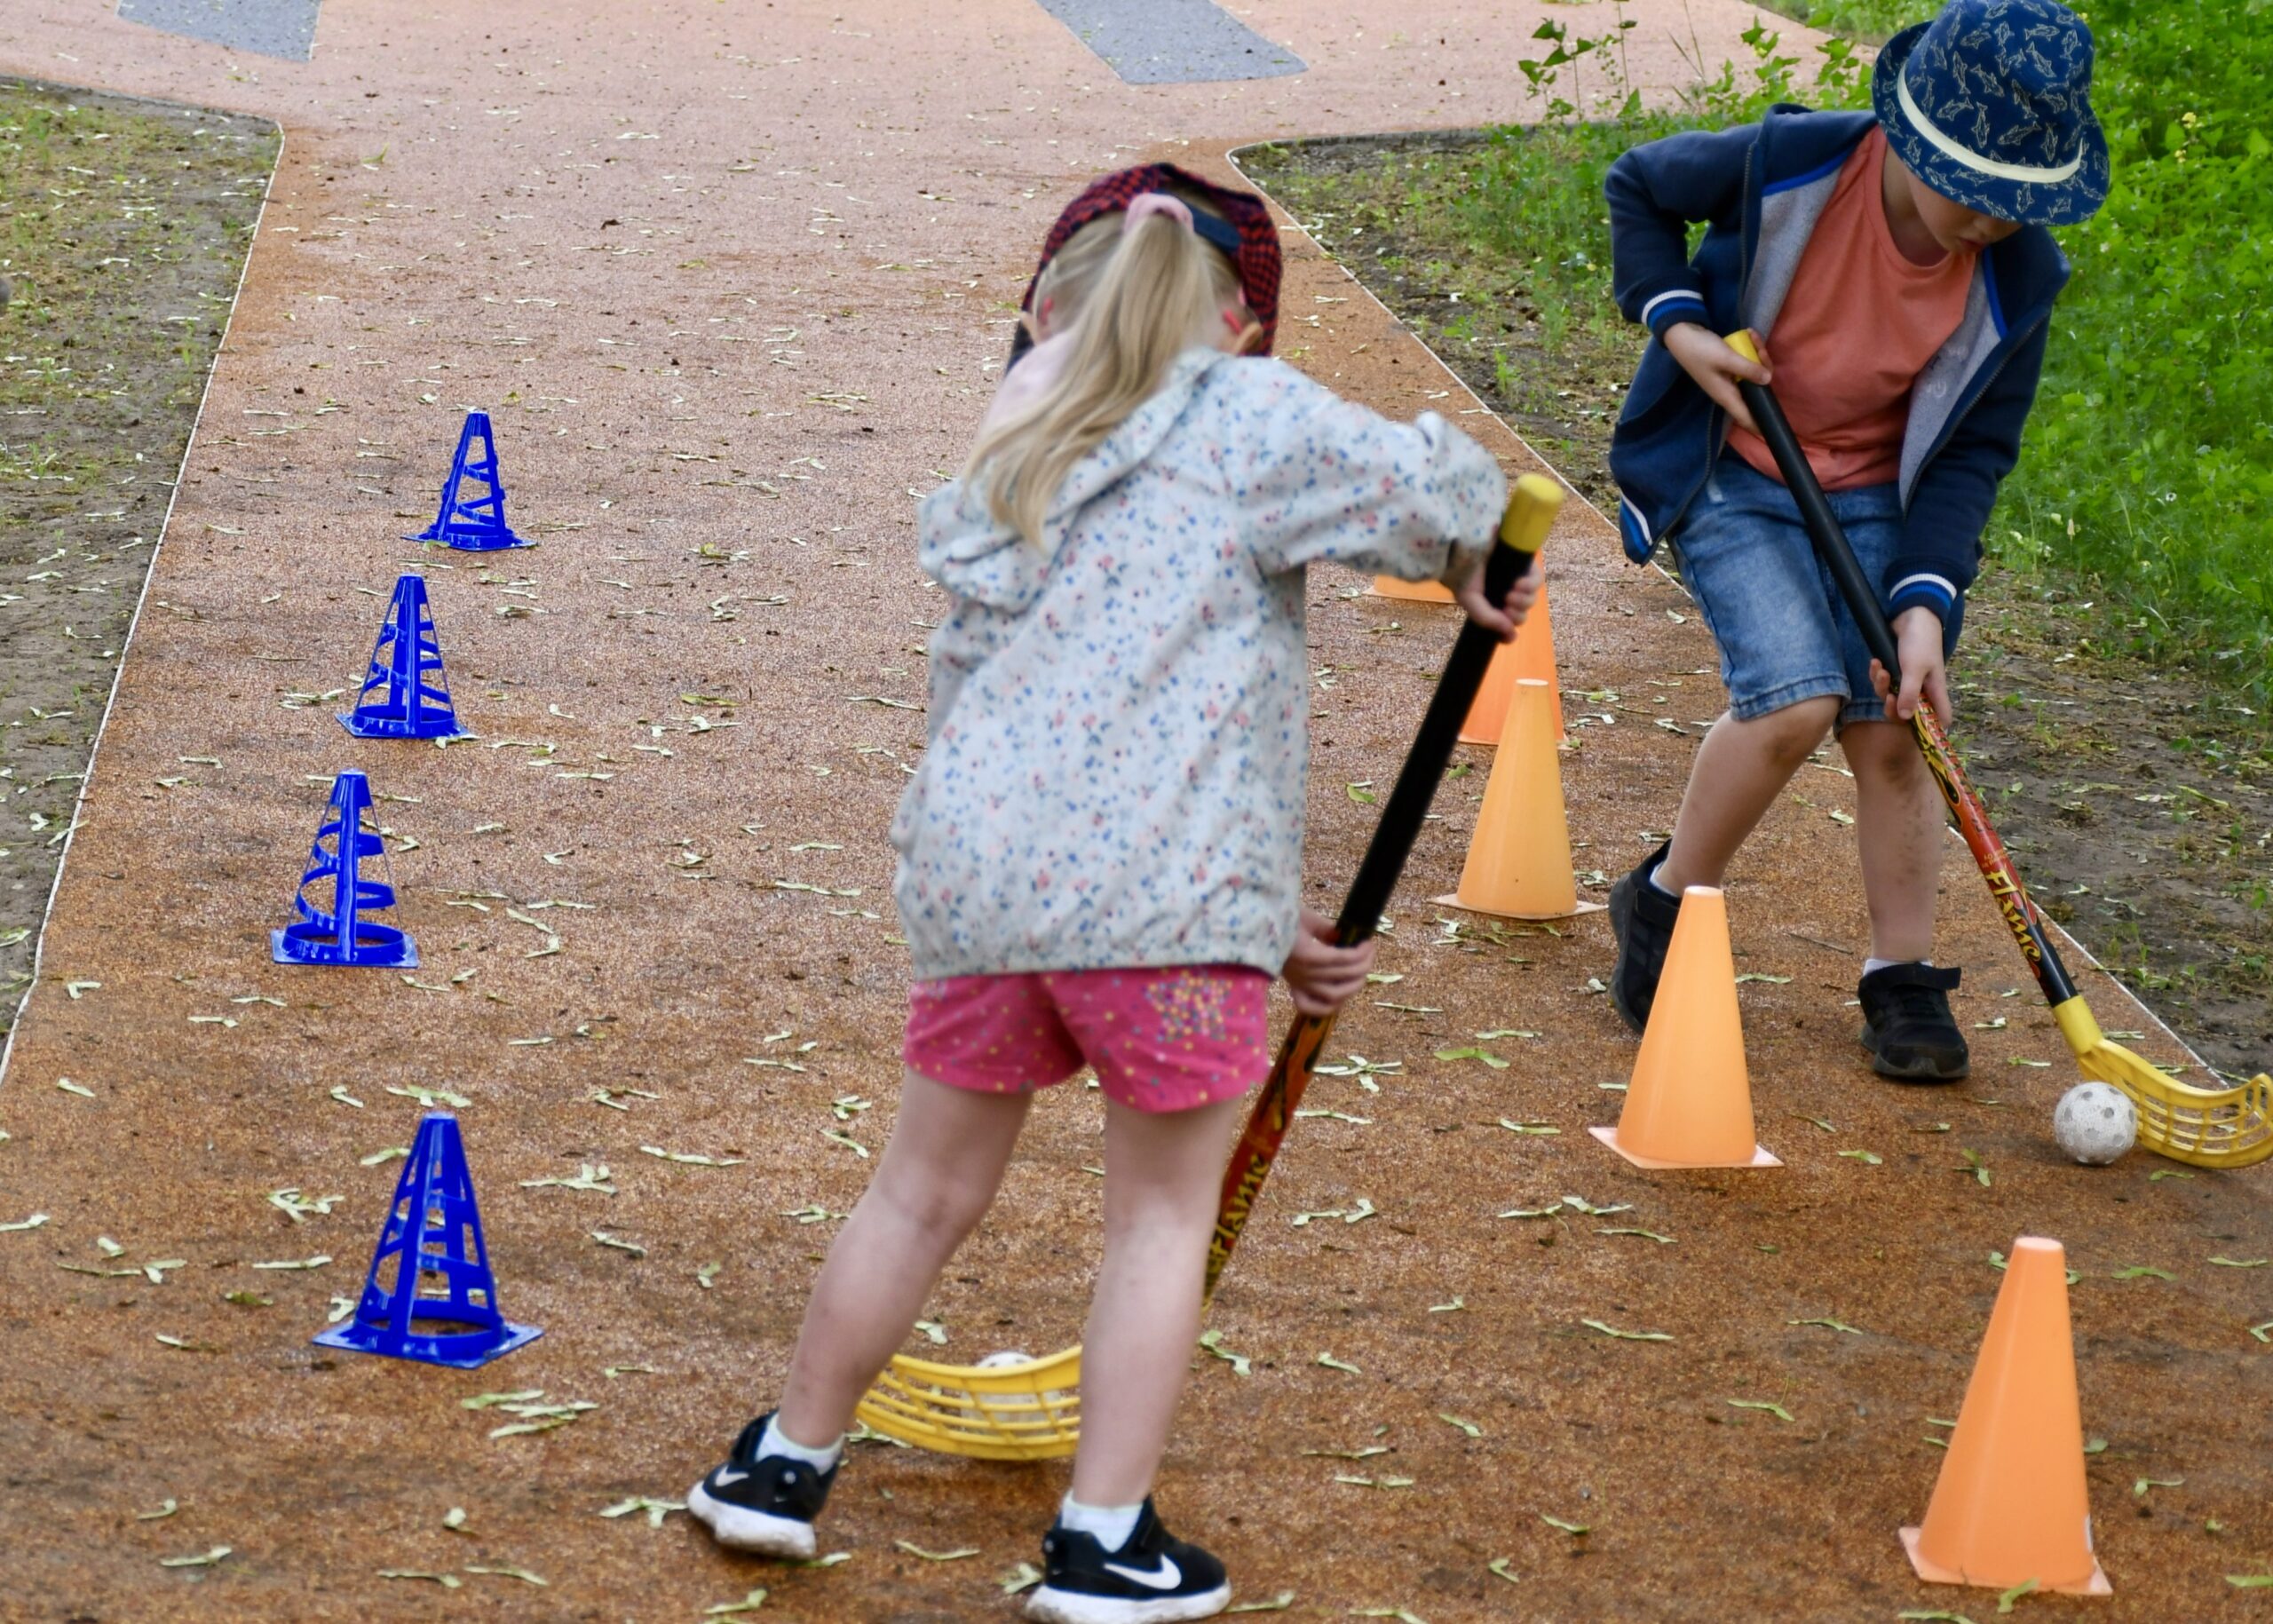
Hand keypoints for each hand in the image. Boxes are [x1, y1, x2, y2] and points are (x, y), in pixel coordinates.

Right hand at [1281, 908, 1376, 1017]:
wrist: (1254, 930)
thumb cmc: (1280, 919)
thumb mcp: (1306, 918)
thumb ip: (1327, 929)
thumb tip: (1344, 938)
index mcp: (1306, 953)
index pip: (1343, 958)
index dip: (1361, 952)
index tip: (1369, 943)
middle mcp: (1303, 973)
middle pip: (1343, 975)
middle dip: (1363, 965)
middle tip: (1369, 954)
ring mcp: (1298, 984)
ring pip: (1333, 995)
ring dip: (1354, 986)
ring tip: (1362, 974)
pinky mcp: (1293, 989)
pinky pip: (1311, 1008)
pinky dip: (1329, 1008)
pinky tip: (1341, 998)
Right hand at [1445, 550, 1540, 642]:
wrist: (1463, 543)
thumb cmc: (1461, 570)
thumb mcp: (1469, 601)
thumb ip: (1488, 620)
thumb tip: (1512, 635)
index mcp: (1490, 603)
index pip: (1506, 624)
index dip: (1509, 632)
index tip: (1508, 634)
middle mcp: (1504, 592)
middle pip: (1521, 613)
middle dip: (1517, 615)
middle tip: (1507, 608)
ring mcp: (1516, 578)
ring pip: (1531, 599)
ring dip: (1523, 602)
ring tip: (1510, 595)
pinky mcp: (1525, 563)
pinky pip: (1537, 580)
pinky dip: (1530, 586)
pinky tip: (1518, 584)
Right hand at [1664, 322, 1770, 434]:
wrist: (1681, 335)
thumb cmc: (1700, 350)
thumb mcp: (1725, 359)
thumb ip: (1747, 369)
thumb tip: (1768, 380)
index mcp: (1726, 396)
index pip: (1746, 418)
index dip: (1760, 425)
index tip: (1775, 429)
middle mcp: (1729, 391)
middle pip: (1756, 390)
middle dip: (1765, 370)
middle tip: (1761, 350)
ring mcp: (1730, 379)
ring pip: (1754, 374)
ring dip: (1758, 356)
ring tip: (1752, 337)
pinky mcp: (1729, 368)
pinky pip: (1746, 364)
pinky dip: (1750, 351)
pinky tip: (1749, 335)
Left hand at [1869, 606, 1951, 726]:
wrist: (1912, 614)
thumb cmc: (1920, 641)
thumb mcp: (1915, 669)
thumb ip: (1909, 694)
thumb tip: (1905, 718)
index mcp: (1935, 690)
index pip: (1940, 718)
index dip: (1931, 730)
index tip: (1916, 735)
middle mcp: (1922, 689)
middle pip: (1907, 712)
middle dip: (1893, 707)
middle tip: (1888, 697)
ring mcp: (1908, 680)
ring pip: (1891, 696)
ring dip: (1882, 686)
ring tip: (1880, 670)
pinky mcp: (1895, 670)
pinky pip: (1883, 682)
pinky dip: (1877, 674)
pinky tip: (1875, 663)